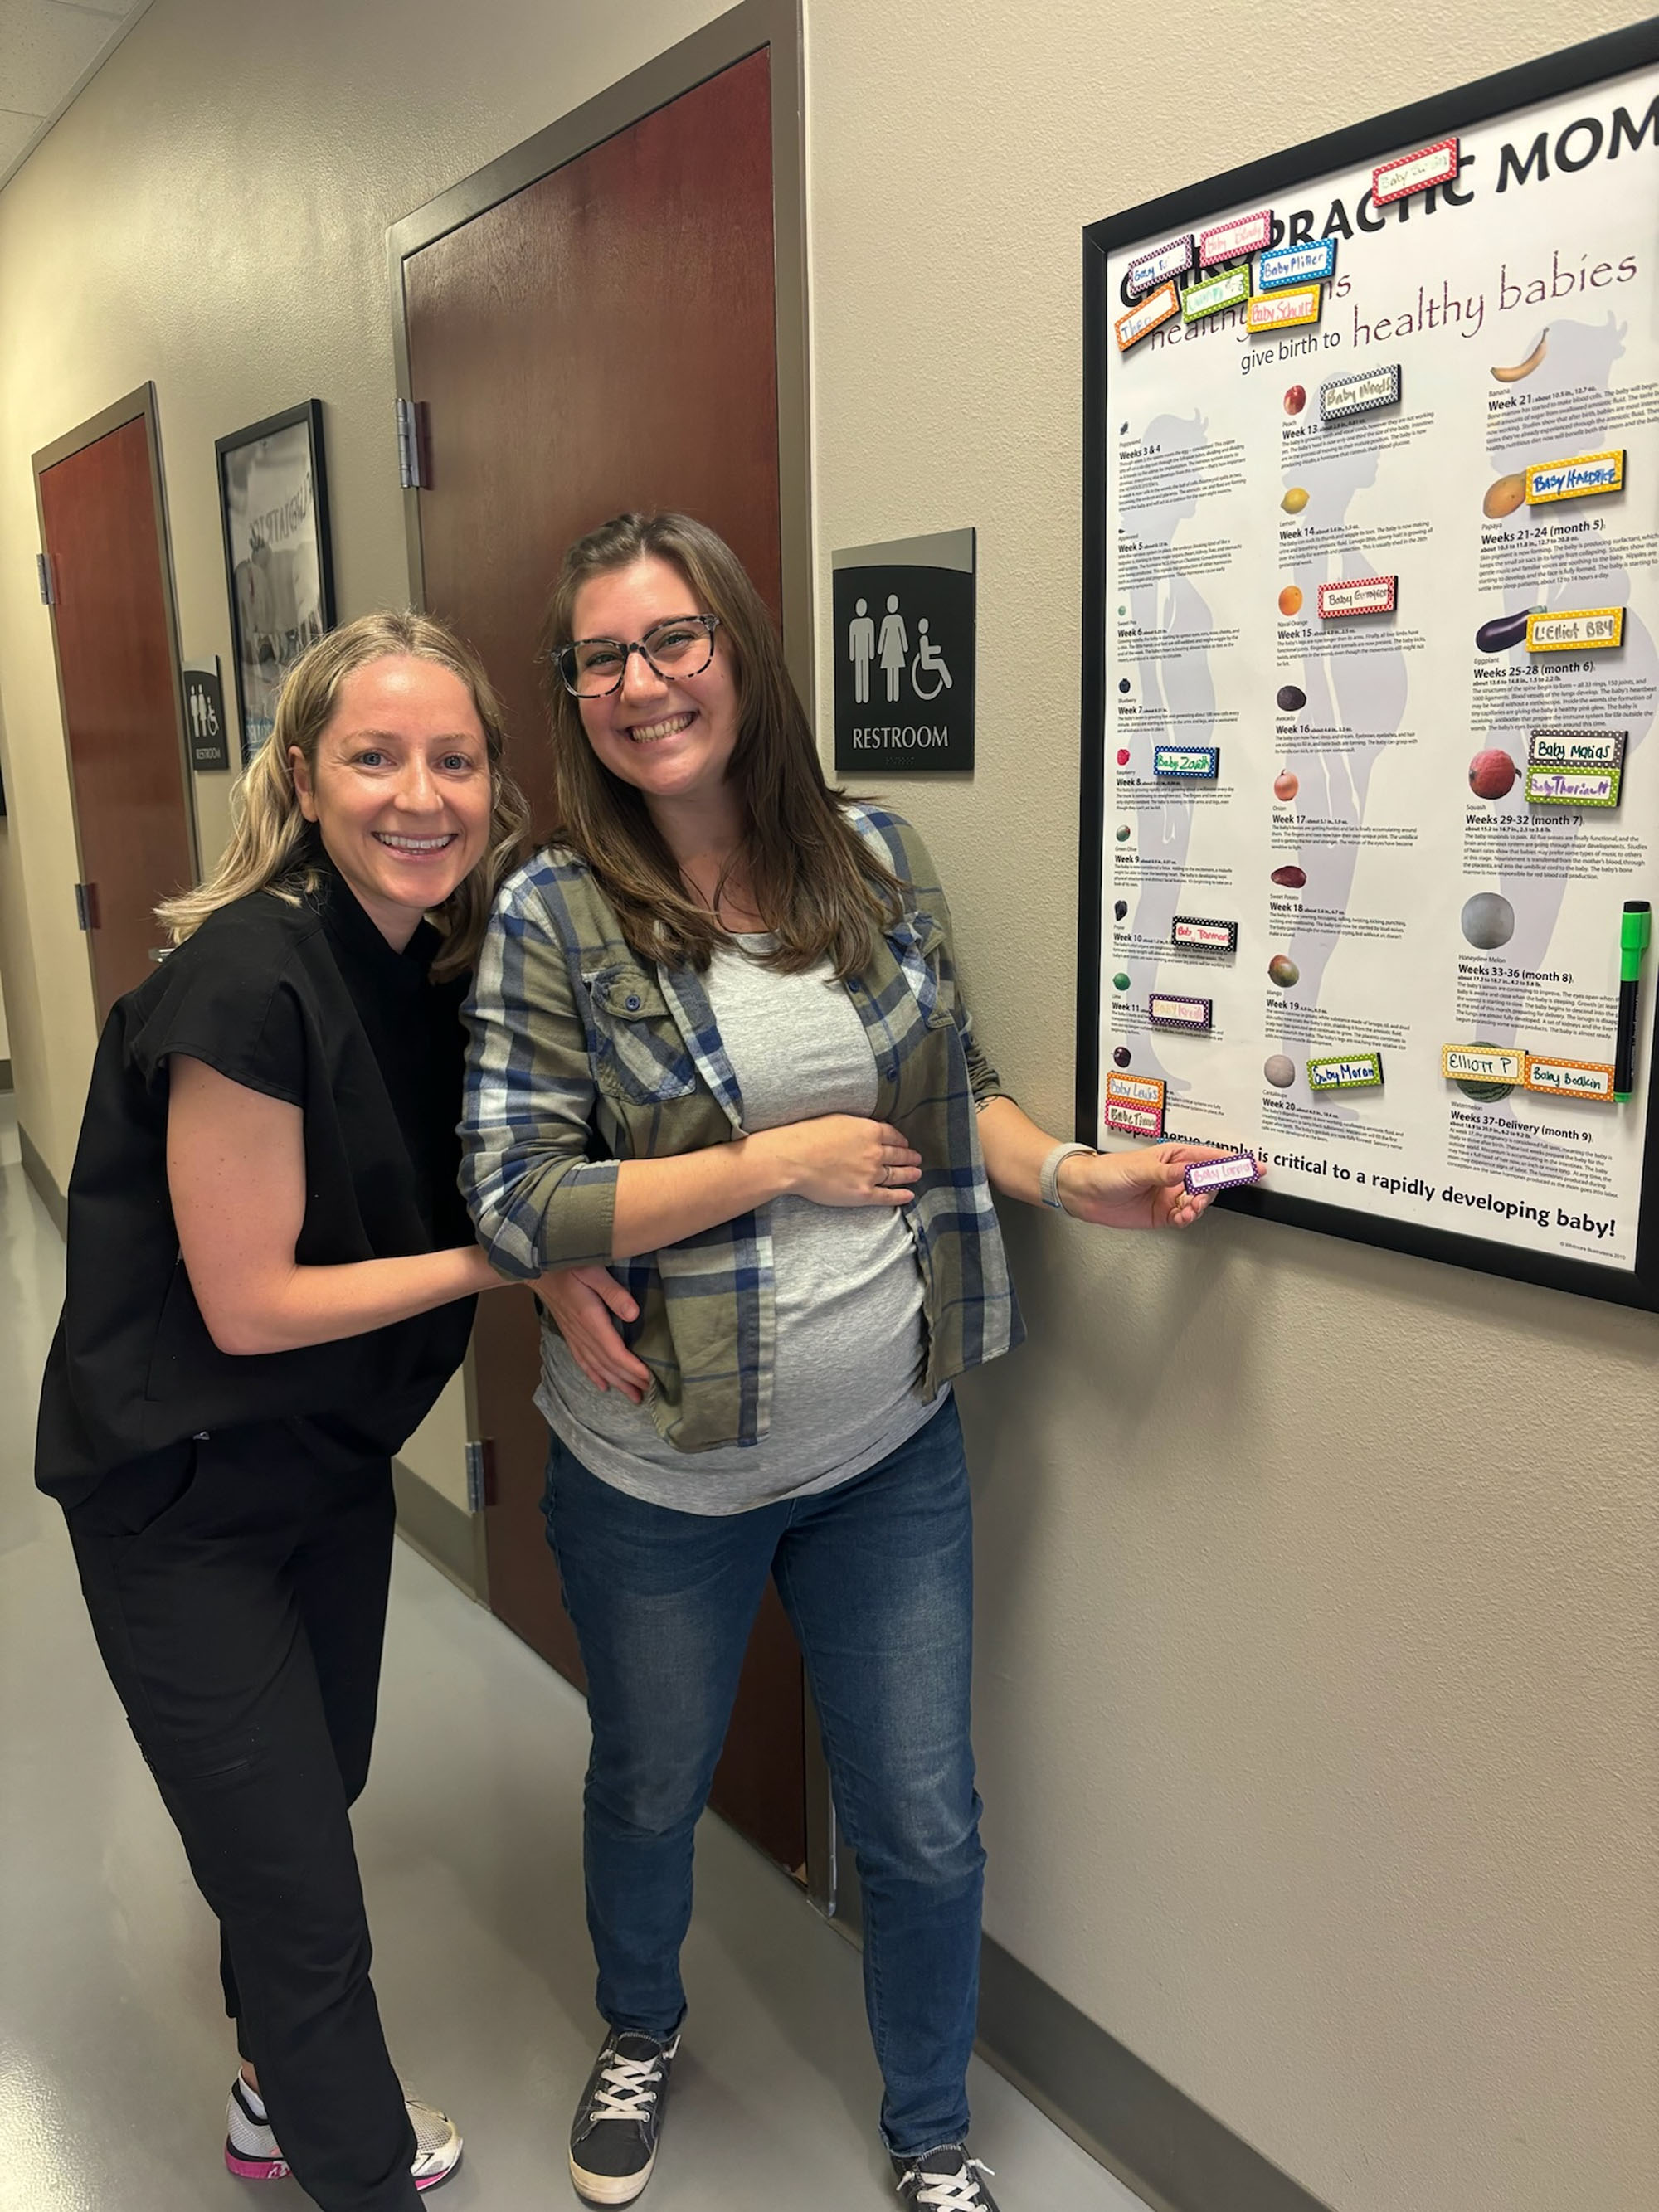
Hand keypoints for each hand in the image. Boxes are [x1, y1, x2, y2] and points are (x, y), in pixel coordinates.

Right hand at [535, 1265, 651, 1401]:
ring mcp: (573, 1335)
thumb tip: (633, 1315)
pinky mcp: (569, 1333)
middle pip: (607, 1364)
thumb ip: (613, 1293)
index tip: (649, 1379)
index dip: (631, 1367)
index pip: (614, 1352)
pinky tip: (603, 1386)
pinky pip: (582, 1360)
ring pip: (596, 1366)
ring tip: (633, 1396)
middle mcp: (581, 1333)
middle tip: (648, 1394)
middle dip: (628, 1380)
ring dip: (616, 1382)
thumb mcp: (593, 1271)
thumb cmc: (568, 1264)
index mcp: (589, 1319)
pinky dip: (594, 1375)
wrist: (537, 1266)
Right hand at [750, 1116, 921, 1207]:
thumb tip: (869, 1129)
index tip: (905, 1144)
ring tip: (916, 1174)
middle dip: (909, 1157)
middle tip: (917, 1159)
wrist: (794, 1159)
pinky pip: (887, 1196)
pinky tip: (909, 1195)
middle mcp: (875, 1152)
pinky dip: (900, 1196)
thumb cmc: (809, 1136)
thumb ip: (858, 1126)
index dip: (901, 1141)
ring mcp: (871, 1174)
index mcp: (870, 1131)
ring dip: (908, 1174)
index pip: (893, 1136)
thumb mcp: (838, 1119)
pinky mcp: (863, 1193)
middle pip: (898, 1155)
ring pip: (896, 1175)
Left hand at [1056, 1144, 1261, 1230]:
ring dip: (1198, 1206)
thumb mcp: (1138, 1169)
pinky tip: (1182, 1217)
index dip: (1232, 1162)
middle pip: (1209, 1182)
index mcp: (1173, 1156)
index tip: (1253, 1166)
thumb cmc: (1106, 1172)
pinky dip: (1187, 1218)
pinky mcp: (1164, 1213)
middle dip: (1211, 1190)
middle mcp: (1175, 1175)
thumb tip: (1188, 1171)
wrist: (1084, 1193)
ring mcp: (1170, 1195)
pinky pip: (1185, 1217)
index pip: (1209, 1158)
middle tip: (1202, 1196)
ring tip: (1188, 1209)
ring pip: (1199, 1201)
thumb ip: (1165, 1173)